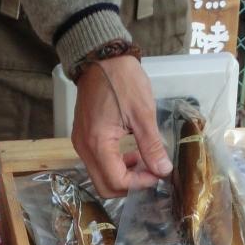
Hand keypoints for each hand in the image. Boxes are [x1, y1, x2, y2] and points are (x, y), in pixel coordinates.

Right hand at [72, 55, 171, 197]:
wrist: (101, 58)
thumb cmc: (122, 80)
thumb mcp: (143, 113)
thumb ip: (151, 146)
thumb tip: (163, 170)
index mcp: (97, 142)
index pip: (116, 181)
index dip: (139, 184)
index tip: (157, 174)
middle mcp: (84, 148)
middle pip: (104, 186)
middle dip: (130, 185)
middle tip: (151, 172)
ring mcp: (81, 144)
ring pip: (100, 177)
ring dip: (123, 176)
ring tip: (144, 161)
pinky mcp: (83, 138)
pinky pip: (98, 163)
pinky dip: (115, 165)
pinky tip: (131, 152)